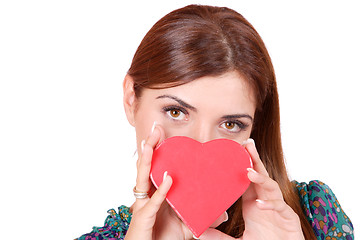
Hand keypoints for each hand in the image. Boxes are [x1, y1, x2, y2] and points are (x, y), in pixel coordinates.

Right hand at [125, 125, 227, 239]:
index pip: (155, 168)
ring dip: (147, 160)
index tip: (162, 133)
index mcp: (154, 194)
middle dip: (150, 147)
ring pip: (142, 179)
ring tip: (151, 143)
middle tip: (156, 128)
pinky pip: (153, 203)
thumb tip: (224, 212)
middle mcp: (145, 197)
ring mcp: (142, 207)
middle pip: (146, 167)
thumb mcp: (186, 225)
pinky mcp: (143, 219)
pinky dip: (162, 191)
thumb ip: (202, 216)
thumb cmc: (163, 239)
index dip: (157, 151)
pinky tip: (169, 179)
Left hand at [200, 139, 304, 239]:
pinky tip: (260, 203)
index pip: (247, 179)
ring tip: (249, 172)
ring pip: (271, 187)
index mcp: (253, 202)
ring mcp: (278, 208)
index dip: (242, 165)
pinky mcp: (289, 219)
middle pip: (260, 175)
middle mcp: (266, 200)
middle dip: (254, 159)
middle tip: (247, 144)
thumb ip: (218, 236)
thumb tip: (197, 232)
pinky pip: (281, 207)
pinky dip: (271, 204)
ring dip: (261, 178)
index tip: (232, 152)